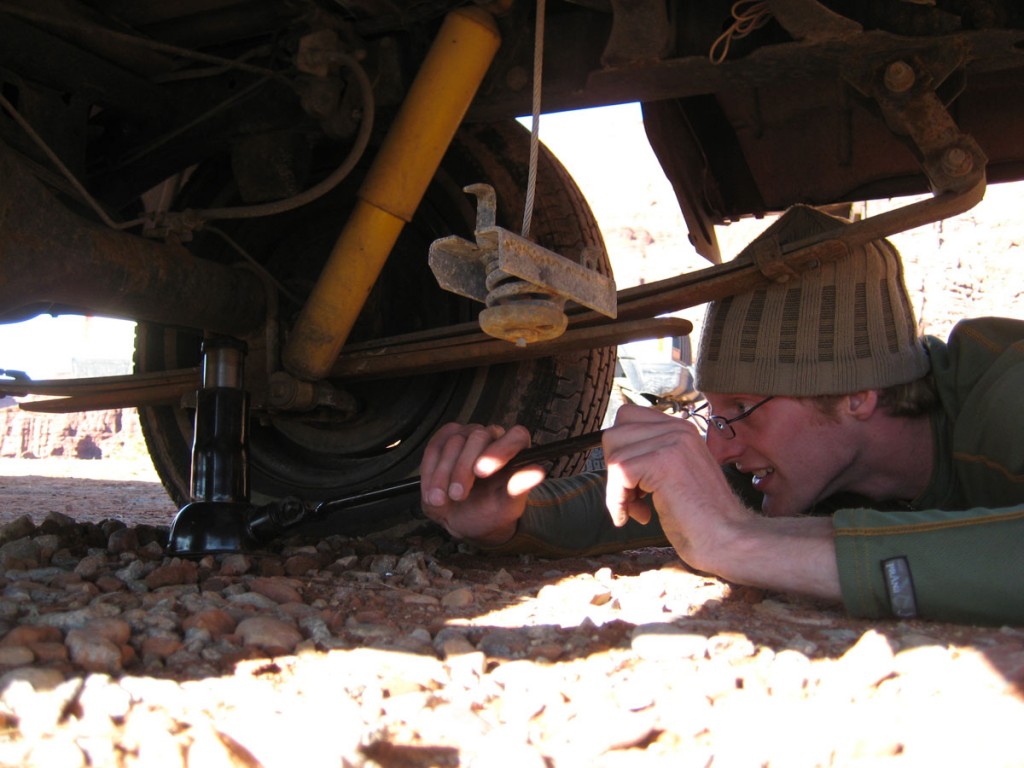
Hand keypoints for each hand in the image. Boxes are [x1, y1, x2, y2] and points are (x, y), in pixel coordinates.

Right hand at [419, 422, 544, 545]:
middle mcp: (492, 437)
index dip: (500, 450)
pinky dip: (429, 471)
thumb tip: (538, 471)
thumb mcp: (507, 506)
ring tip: (441, 500)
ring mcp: (466, 436)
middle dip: (463, 469)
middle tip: (458, 495)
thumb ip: (520, 487)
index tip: (482, 471)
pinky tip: (432, 492)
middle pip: (478, 437)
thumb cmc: (491, 511)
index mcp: (515, 449)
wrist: (466, 519)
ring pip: (453, 443)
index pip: (515, 436)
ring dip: (443, 475)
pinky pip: (434, 448)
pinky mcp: (444, 441)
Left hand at [603, 404, 839, 598]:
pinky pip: (619, 472)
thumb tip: (615, 458)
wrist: (729, 538)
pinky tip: (638, 517)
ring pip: (614, 454)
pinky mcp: (663, 461)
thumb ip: (651, 459)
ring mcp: (672, 442)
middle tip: (633, 498)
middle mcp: (677, 428)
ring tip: (638, 509)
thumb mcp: (675, 475)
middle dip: (614, 469)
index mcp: (681, 428)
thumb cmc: (702, 518)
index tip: (631, 482)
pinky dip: (617, 499)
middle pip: (615, 433)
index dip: (620, 451)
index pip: (628, 417)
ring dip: (616, 488)